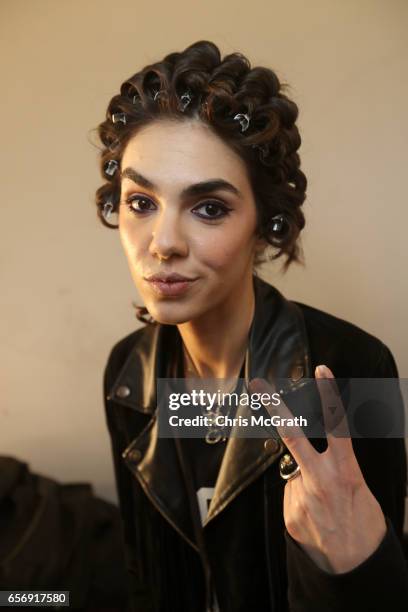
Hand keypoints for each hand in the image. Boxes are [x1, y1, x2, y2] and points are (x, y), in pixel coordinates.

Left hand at [248, 365, 386, 573]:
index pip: (336, 424)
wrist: (354, 568)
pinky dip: (300, 500)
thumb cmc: (363, 526)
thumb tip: (313, 458)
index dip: (328, 394)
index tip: (321, 370)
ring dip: (304, 482)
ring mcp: (301, 497)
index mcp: (344, 470)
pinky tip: (313, 515)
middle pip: (293, 435)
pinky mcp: (289, 514)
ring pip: (294, 474)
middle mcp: (321, 480)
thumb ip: (337, 467)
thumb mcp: (360, 489)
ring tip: (322, 505)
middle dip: (274, 407)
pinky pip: (290, 495)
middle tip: (258, 385)